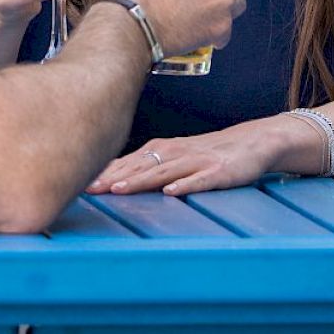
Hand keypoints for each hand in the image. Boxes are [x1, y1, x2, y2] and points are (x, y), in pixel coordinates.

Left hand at [88, 119, 286, 196]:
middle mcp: (176, 153)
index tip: (80, 182)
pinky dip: (184, 185)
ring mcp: (197, 162)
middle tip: (89, 189)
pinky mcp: (218, 172)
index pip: (128, 161)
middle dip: (114, 177)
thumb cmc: (209, 152)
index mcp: (163, 149)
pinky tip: (171, 192)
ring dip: (141, 181)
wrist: (253, 141)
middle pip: (140, 166)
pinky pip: (199, 180)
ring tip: (120, 190)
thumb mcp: (177, 156)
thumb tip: (114, 177)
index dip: (105, 172)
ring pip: (164, 172)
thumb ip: (149, 166)